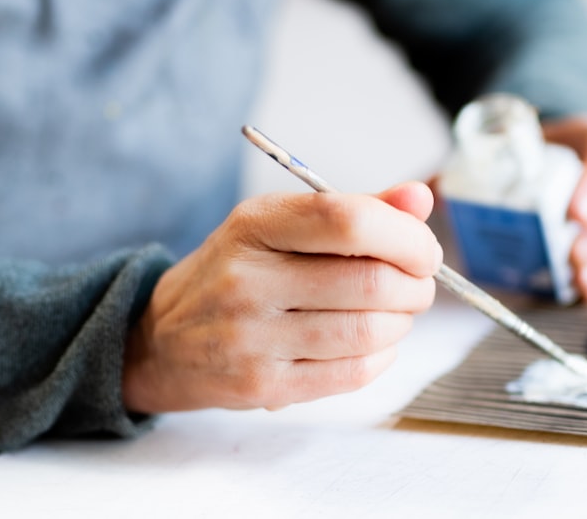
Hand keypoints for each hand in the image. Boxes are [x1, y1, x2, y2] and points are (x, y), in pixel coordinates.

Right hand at [122, 181, 440, 412]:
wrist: (162, 339)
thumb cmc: (237, 271)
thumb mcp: (280, 223)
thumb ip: (355, 208)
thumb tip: (420, 199)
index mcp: (256, 224)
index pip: (349, 220)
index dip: (406, 236)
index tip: (424, 250)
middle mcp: (248, 280)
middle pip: (369, 282)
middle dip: (416, 285)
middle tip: (418, 285)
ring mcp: (251, 338)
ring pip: (367, 331)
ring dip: (402, 322)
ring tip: (396, 313)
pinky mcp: (262, 387)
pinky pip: (352, 373)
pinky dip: (383, 356)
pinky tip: (375, 343)